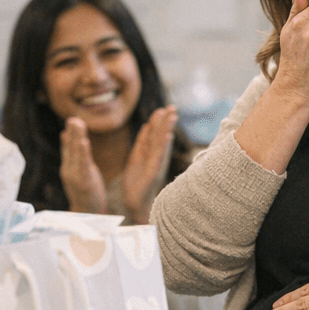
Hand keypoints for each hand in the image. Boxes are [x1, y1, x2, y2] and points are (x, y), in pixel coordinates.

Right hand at [60, 117, 106, 214]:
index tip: (71, 119)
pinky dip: (81, 152)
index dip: (69, 135)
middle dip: (71, 133)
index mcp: (69, 168)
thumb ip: (73, 156)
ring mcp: (75, 177)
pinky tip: (83, 142)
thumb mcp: (79, 172)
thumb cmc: (85, 193)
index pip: (68, 149)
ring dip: (75, 138)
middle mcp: (69, 171)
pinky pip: (82, 165)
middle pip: (69, 149)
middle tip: (73, 118)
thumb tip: (65, 135)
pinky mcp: (84, 182)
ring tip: (77, 124)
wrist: (87, 215)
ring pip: (75, 154)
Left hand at [121, 106, 176, 223]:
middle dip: (166, 121)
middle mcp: (157, 157)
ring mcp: (157, 164)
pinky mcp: (154, 172)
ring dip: (168, 130)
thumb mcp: (136, 158)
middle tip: (172, 106)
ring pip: (162, 143)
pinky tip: (168, 136)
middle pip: (162, 136)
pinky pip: (159, 156)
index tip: (163, 108)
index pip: (155, 134)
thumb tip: (146, 126)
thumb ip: (141, 143)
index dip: (159, 121)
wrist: (136, 203)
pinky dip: (164, 146)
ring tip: (172, 116)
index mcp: (152, 153)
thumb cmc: (137, 183)